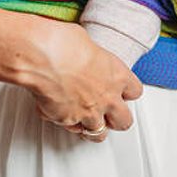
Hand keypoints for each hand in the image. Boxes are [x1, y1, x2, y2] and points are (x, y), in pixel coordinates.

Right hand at [25, 21, 142, 142]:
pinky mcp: (68, 121)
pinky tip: (62, 112)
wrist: (40, 56)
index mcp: (116, 74)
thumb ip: (93, 58)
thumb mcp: (86, 42)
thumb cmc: (62, 42)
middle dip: (116, 118)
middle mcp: (107, 98)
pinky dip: (67, 123)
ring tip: (86, 119)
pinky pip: (71, 128)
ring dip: (92, 127)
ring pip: (99, 134)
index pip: (135, 91)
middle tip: (108, 112)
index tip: (120, 89)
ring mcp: (88, 113)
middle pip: (124, 121)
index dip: (127, 91)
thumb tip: (86, 57)